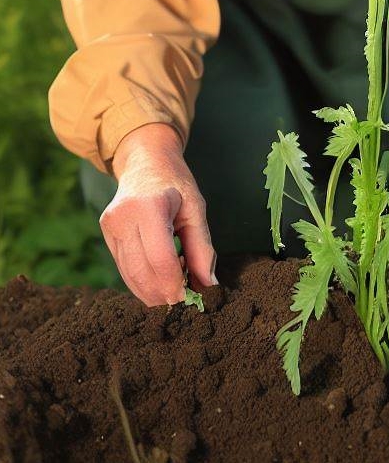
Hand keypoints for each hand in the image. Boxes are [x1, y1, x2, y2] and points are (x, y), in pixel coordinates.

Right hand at [100, 122, 216, 305]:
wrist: (146, 161)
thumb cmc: (176, 183)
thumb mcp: (196, 210)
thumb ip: (202, 248)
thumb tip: (209, 285)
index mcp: (148, 207)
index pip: (160, 259)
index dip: (175, 284)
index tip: (191, 297)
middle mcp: (123, 218)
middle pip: (142, 271)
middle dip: (163, 293)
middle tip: (185, 300)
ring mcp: (110, 226)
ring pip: (129, 274)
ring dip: (152, 291)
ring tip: (174, 290)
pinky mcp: (106, 233)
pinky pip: (123, 267)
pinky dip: (142, 280)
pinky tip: (160, 279)